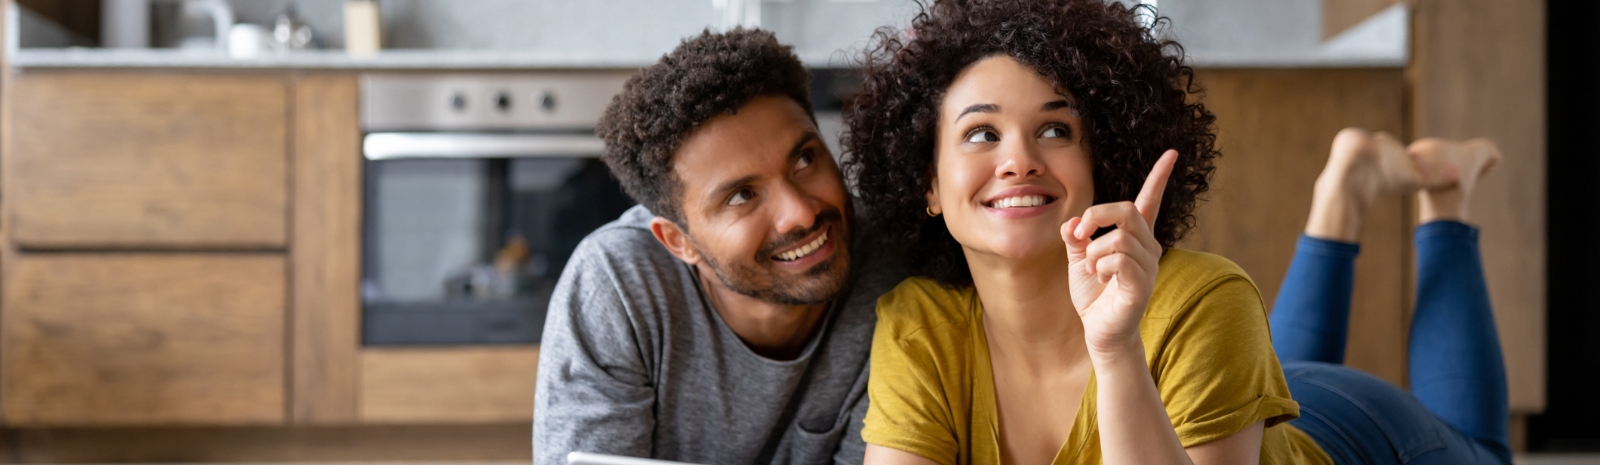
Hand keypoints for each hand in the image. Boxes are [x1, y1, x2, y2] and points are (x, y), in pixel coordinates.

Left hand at [1060, 150, 1176, 355]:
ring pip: (1119, 238)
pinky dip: (1101, 266)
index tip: (1171, 153)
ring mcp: (1148, 267)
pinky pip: (1120, 260)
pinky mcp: (1142, 285)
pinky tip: (1099, 279)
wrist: (1099, 331)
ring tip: (1092, 270)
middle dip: (1097, 216)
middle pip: (1128, 210)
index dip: (1159, 177)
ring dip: (1095, 251)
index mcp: (1135, 238)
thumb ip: (1076, 236)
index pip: (1150, 201)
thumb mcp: (1078, 259)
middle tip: (1079, 235)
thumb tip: (1073, 222)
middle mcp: (1148, 248)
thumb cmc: (1093, 295)